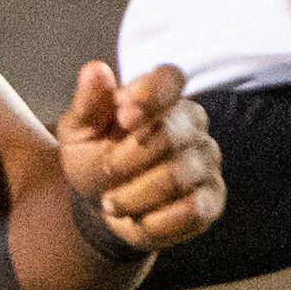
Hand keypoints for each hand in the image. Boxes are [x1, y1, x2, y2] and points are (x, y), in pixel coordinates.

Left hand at [56, 61, 222, 253]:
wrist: (100, 209)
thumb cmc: (93, 159)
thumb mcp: (78, 133)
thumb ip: (89, 103)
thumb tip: (95, 69)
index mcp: (158, 98)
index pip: (170, 79)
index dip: (150, 97)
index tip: (124, 117)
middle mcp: (191, 124)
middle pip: (172, 133)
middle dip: (127, 159)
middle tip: (107, 170)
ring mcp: (206, 161)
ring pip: (178, 175)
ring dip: (133, 195)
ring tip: (113, 200)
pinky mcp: (212, 199)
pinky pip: (192, 210)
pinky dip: (154, 219)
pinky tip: (140, 217)